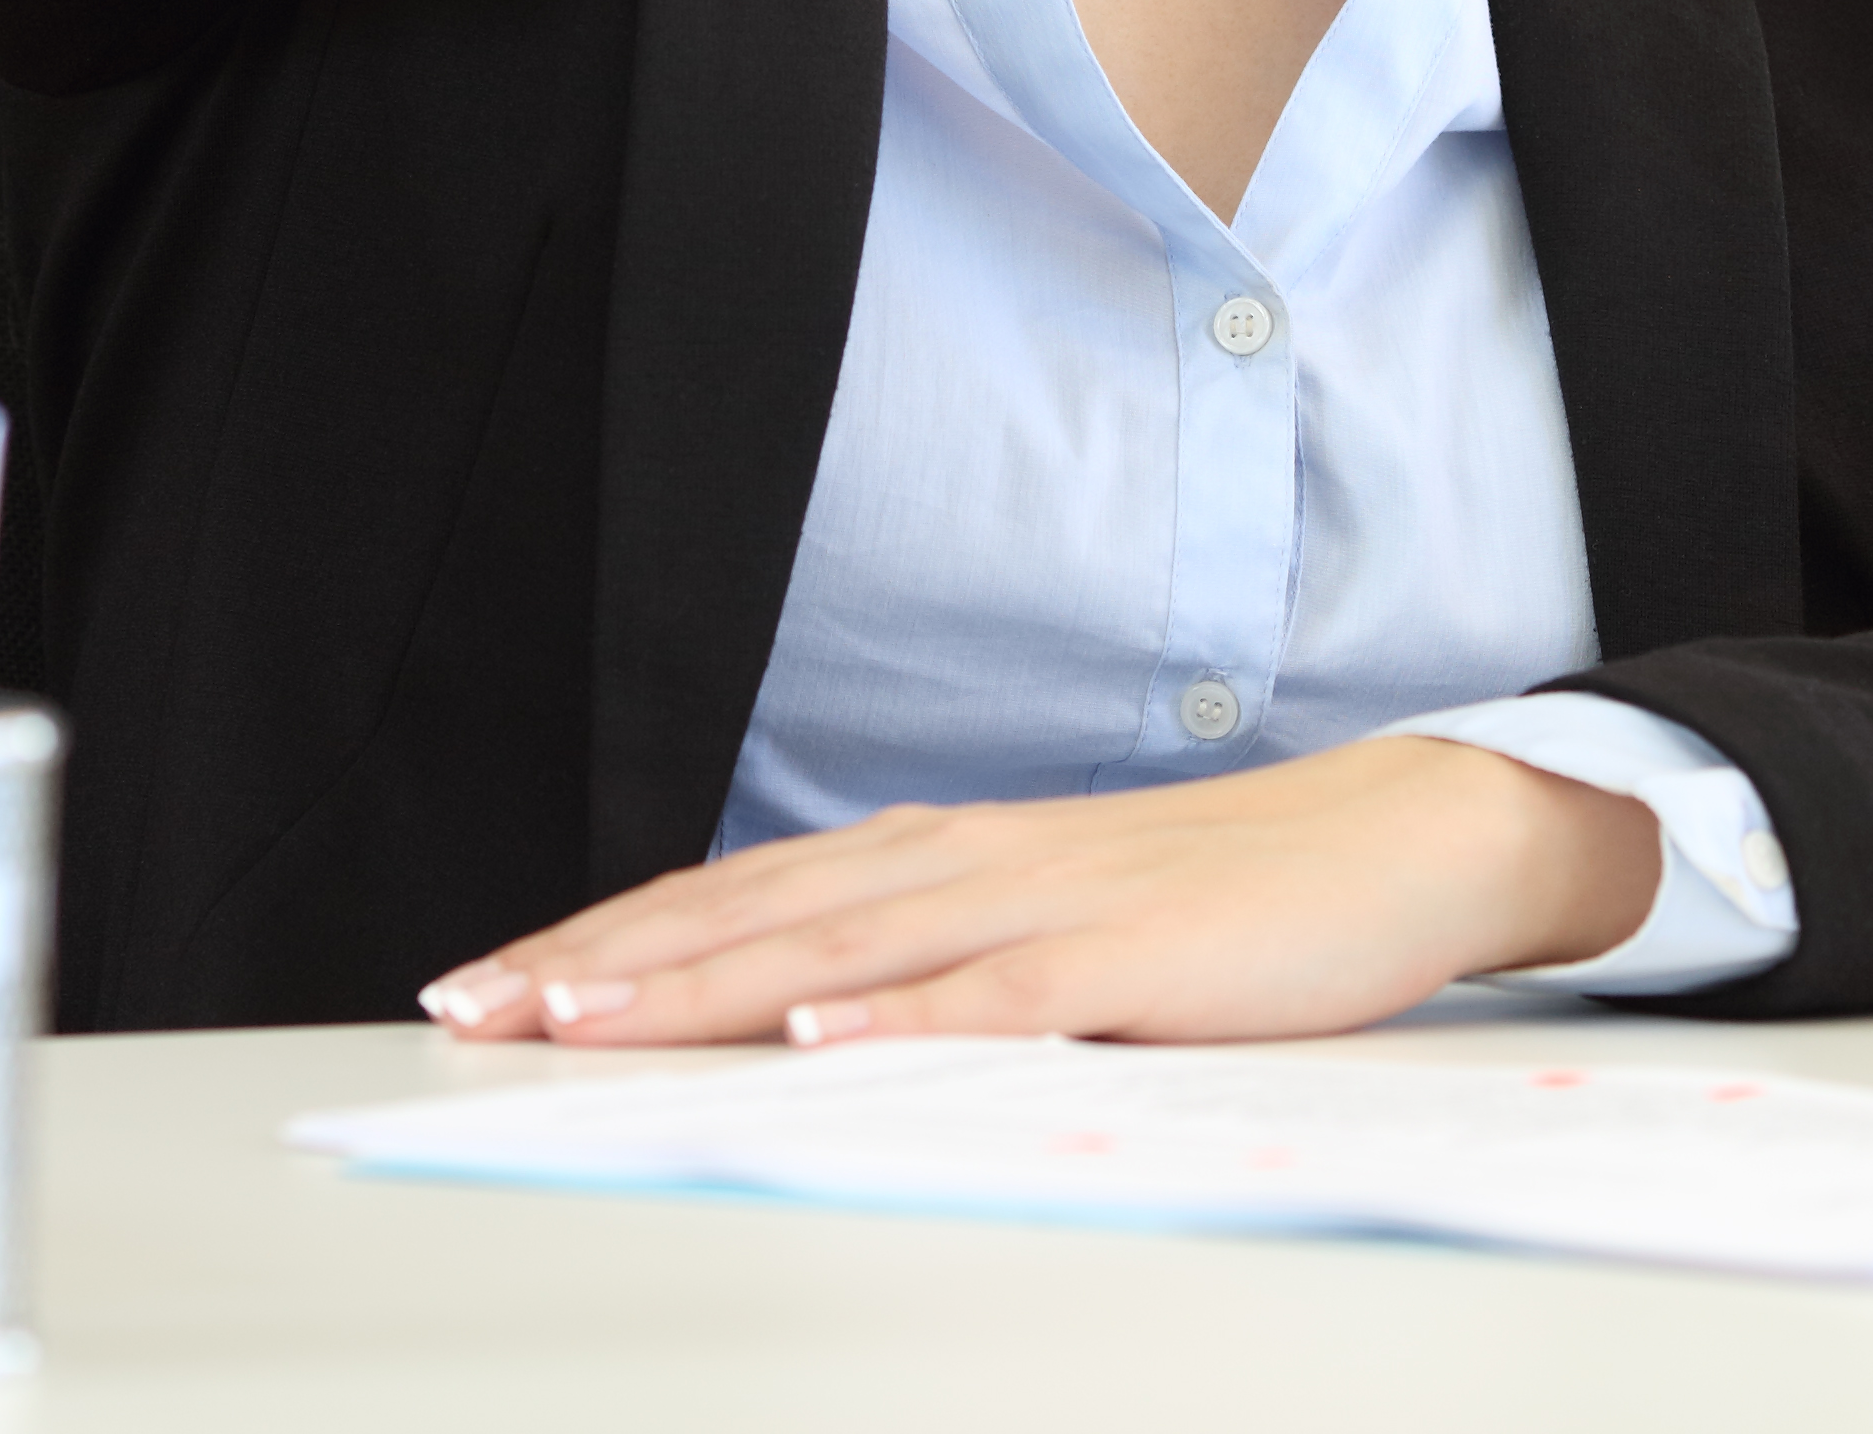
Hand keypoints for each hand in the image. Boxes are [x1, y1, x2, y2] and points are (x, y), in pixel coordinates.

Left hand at [410, 738, 1666, 1049]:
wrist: (1394, 838)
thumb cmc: (1216, 902)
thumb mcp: (1045, 928)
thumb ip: (929, 966)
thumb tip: (793, 1023)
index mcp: (937, 856)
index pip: (735, 896)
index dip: (608, 937)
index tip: (491, 980)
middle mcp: (963, 862)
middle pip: (751, 914)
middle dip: (605, 964)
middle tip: (479, 1004)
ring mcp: (1042, 905)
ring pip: (838, 949)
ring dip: (702, 986)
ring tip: (585, 1019)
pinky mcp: (1125, 958)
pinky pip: (994, 994)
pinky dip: (899, 1015)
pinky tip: (820, 1034)